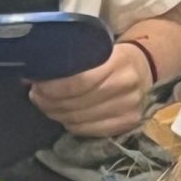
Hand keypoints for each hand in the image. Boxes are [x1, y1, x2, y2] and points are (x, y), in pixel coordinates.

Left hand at [28, 42, 151, 137]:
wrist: (146, 69)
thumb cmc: (115, 58)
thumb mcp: (100, 50)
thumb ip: (73, 61)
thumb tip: (34, 74)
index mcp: (119, 62)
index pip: (78, 82)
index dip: (53, 87)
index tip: (37, 83)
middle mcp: (125, 87)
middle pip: (75, 104)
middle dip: (49, 101)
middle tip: (36, 94)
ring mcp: (128, 109)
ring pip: (77, 119)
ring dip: (56, 113)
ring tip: (46, 104)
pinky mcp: (125, 125)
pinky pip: (86, 130)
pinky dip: (70, 124)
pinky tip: (64, 115)